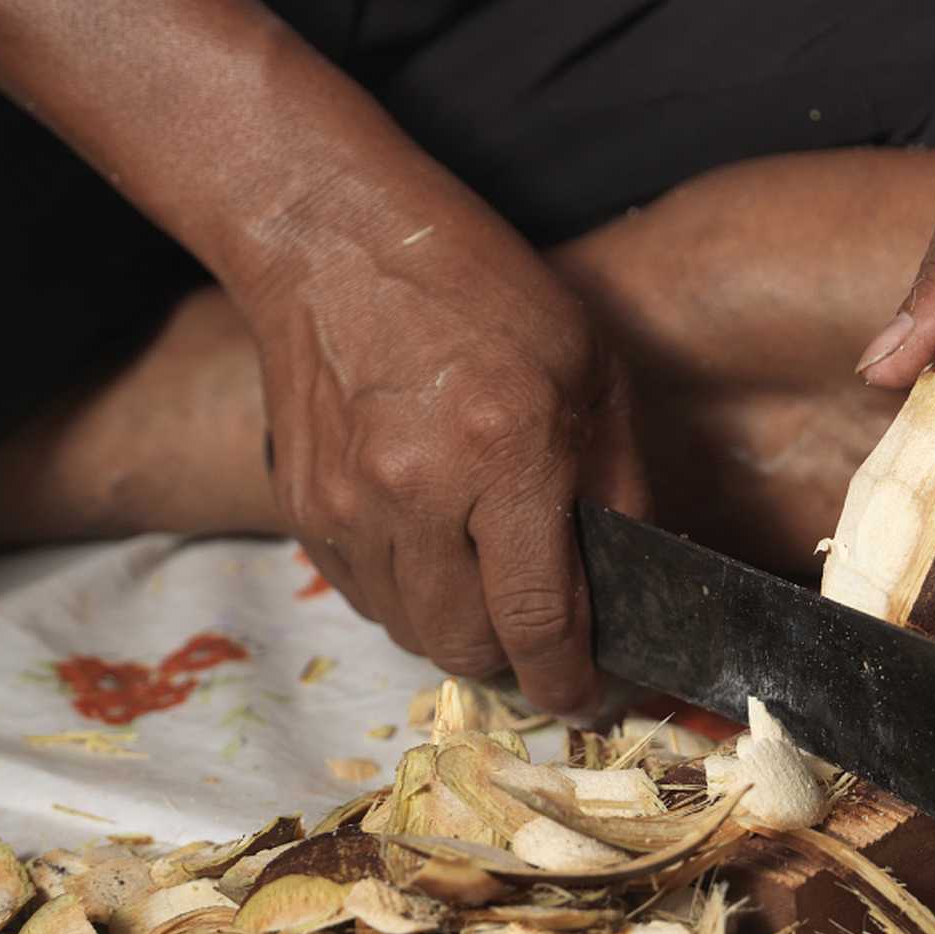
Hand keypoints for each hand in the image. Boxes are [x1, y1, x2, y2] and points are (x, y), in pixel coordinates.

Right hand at [248, 181, 646, 716]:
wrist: (332, 238)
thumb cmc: (482, 290)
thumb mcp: (592, 371)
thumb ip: (619, 484)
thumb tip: (633, 583)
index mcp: (505, 453)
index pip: (538, 618)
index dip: (568, 679)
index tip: (587, 695)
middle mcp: (417, 491)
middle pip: (468, 647)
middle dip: (514, 658)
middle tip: (541, 630)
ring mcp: (346, 504)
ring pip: (412, 633)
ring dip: (459, 628)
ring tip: (486, 576)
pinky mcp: (301, 507)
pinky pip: (365, 598)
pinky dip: (408, 595)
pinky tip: (433, 544)